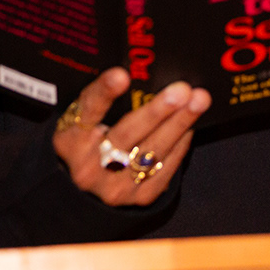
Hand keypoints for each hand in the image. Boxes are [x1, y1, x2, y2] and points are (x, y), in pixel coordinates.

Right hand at [52, 67, 208, 205]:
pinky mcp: (138, 198)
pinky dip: (179, 145)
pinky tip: (189, 125)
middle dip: (157, 111)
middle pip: (126, 135)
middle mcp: (89, 167)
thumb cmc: (86, 142)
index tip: (121, 75)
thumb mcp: (80, 122)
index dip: (104, 93)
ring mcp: (114, 187)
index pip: (87, 112)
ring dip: (179, 124)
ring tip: (199, 101)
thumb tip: (137, 70)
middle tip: (182, 90)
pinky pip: (164, 169)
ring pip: (152, 153)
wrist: (83, 192)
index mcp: (70, 141)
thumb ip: (100, 101)